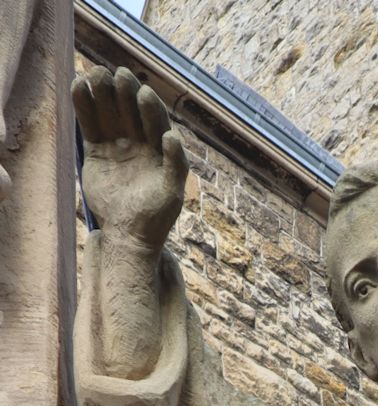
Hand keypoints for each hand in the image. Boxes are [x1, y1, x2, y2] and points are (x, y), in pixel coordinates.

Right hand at [72, 67, 186, 254]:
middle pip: (131, 110)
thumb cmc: (156, 217)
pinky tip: (78, 86)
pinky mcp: (96, 151)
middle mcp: (139, 141)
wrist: (128, 236)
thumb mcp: (172, 192)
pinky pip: (89, 124)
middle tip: (118, 74)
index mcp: (160, 148)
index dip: (149, 106)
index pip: (155, 120)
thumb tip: (172, 134)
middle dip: (125, 92)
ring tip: (95, 73)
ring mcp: (117, 144)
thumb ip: (175, 163)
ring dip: (102, 92)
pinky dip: (84, 106)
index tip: (143, 92)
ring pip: (109, 112)